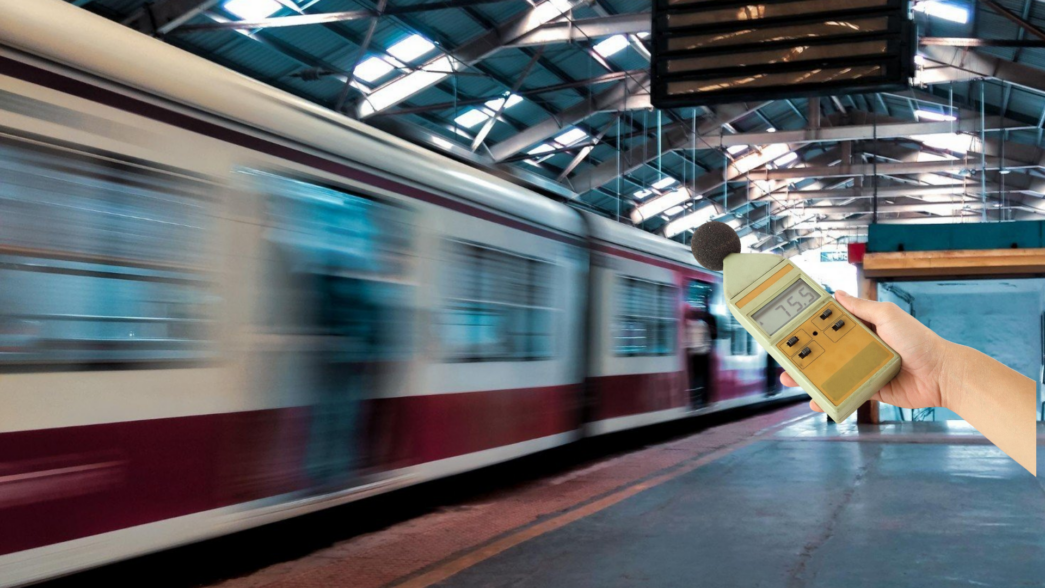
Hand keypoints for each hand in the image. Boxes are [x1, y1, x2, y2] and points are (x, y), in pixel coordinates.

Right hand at [780, 290, 957, 413]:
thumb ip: (862, 307)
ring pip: (830, 374)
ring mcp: (864, 370)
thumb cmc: (919, 341)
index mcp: (864, 328)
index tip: (791, 328)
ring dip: (810, 378)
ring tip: (790, 380)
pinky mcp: (870, 390)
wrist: (942, 375)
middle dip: (803, 355)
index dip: (811, 327)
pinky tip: (816, 401)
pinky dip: (830, 399)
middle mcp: (861, 349)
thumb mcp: (888, 316)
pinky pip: (845, 394)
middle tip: (784, 358)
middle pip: (825, 352)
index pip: (831, 326)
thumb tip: (837, 294)